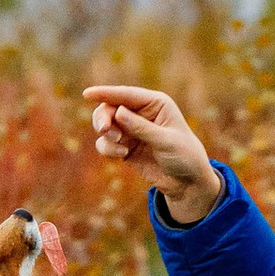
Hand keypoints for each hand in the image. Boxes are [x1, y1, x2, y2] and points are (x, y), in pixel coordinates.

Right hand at [83, 83, 221, 225]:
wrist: (187, 182)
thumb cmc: (184, 156)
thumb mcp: (165, 141)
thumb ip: (141, 127)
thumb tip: (118, 112)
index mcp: (155, 103)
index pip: (126, 94)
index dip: (105, 93)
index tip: (87, 94)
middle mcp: (141, 113)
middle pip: (110, 107)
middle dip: (104, 118)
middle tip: (105, 130)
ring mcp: (131, 130)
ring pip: (104, 125)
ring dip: (107, 136)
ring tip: (120, 147)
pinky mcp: (124, 146)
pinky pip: (105, 144)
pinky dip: (108, 149)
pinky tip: (122, 155)